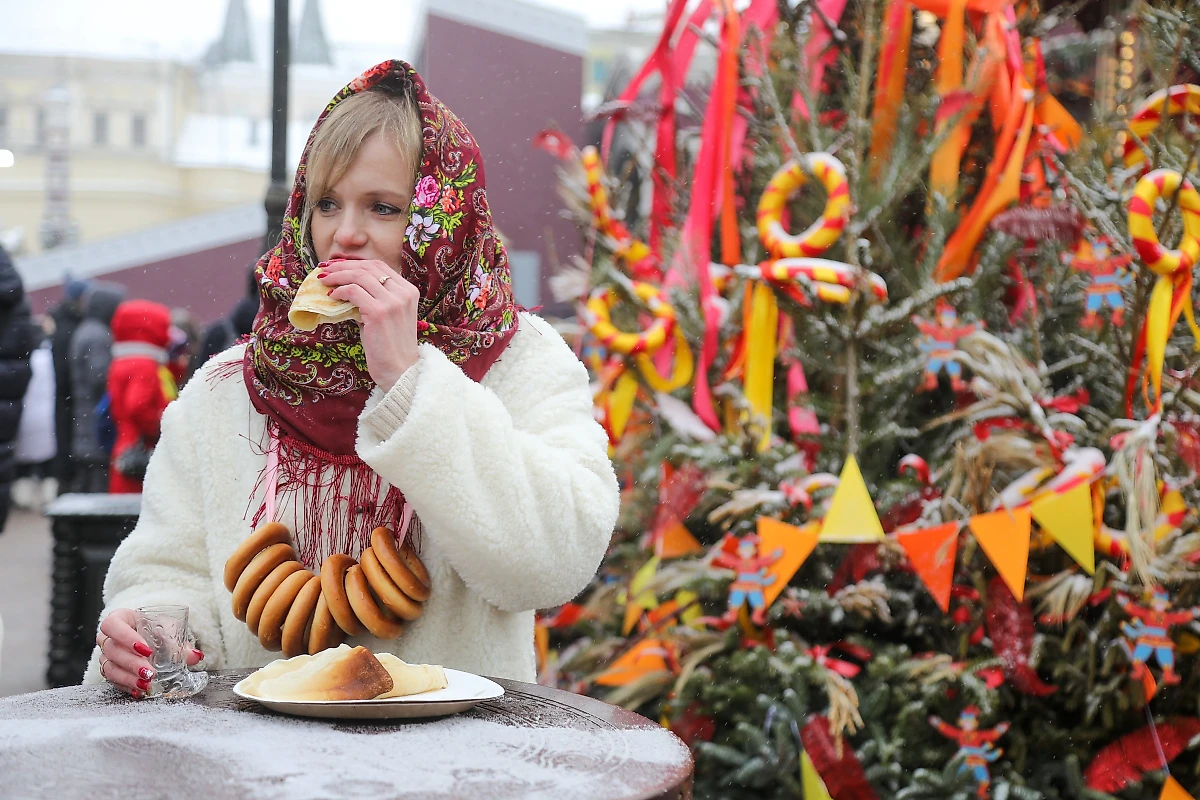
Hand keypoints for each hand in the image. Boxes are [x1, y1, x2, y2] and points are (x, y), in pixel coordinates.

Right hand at [96, 608, 203, 697]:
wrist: (149, 634)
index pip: (112, 625)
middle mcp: (108, 637)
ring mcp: (106, 655)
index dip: (126, 637)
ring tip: (146, 684)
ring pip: (110, 668)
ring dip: (128, 678)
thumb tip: (195, 656)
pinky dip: (127, 686)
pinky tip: (139, 691)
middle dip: (132, 663)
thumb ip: (178, 641)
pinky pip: (114, 681)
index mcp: (119, 619)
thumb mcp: (167, 628)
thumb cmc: (154, 626)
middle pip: (112, 650)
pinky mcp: (110, 670)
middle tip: (150, 672)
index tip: (146, 649)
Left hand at [317, 259, 419, 390]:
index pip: (379, 266)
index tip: (337, 266)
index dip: (355, 263)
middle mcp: (403, 293)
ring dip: (337, 276)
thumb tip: (346, 287)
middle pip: (368, 267)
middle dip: (342, 266)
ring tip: (323, 281)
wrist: (400, 371)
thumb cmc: (390, 347)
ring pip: (359, 276)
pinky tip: (332, 296)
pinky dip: (339, 291)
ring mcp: (392, 302)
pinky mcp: (379, 312)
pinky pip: (353, 292)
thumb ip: (374, 299)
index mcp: (409, 291)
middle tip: (324, 270)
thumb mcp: (388, 316)